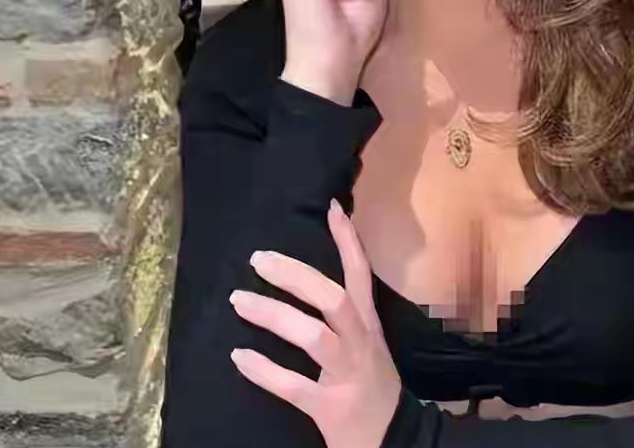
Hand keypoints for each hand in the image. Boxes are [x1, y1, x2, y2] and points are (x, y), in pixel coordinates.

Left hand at [230, 199, 401, 447]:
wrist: (396, 440)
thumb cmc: (373, 388)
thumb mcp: (367, 345)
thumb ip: (345, 318)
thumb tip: (307, 282)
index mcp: (369, 327)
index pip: (361, 275)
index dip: (347, 241)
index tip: (330, 208)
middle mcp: (362, 345)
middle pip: (333, 300)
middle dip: (296, 276)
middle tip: (258, 260)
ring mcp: (348, 377)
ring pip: (314, 338)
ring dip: (275, 316)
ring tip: (238, 300)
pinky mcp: (331, 409)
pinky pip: (294, 386)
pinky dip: (265, 371)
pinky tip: (239, 357)